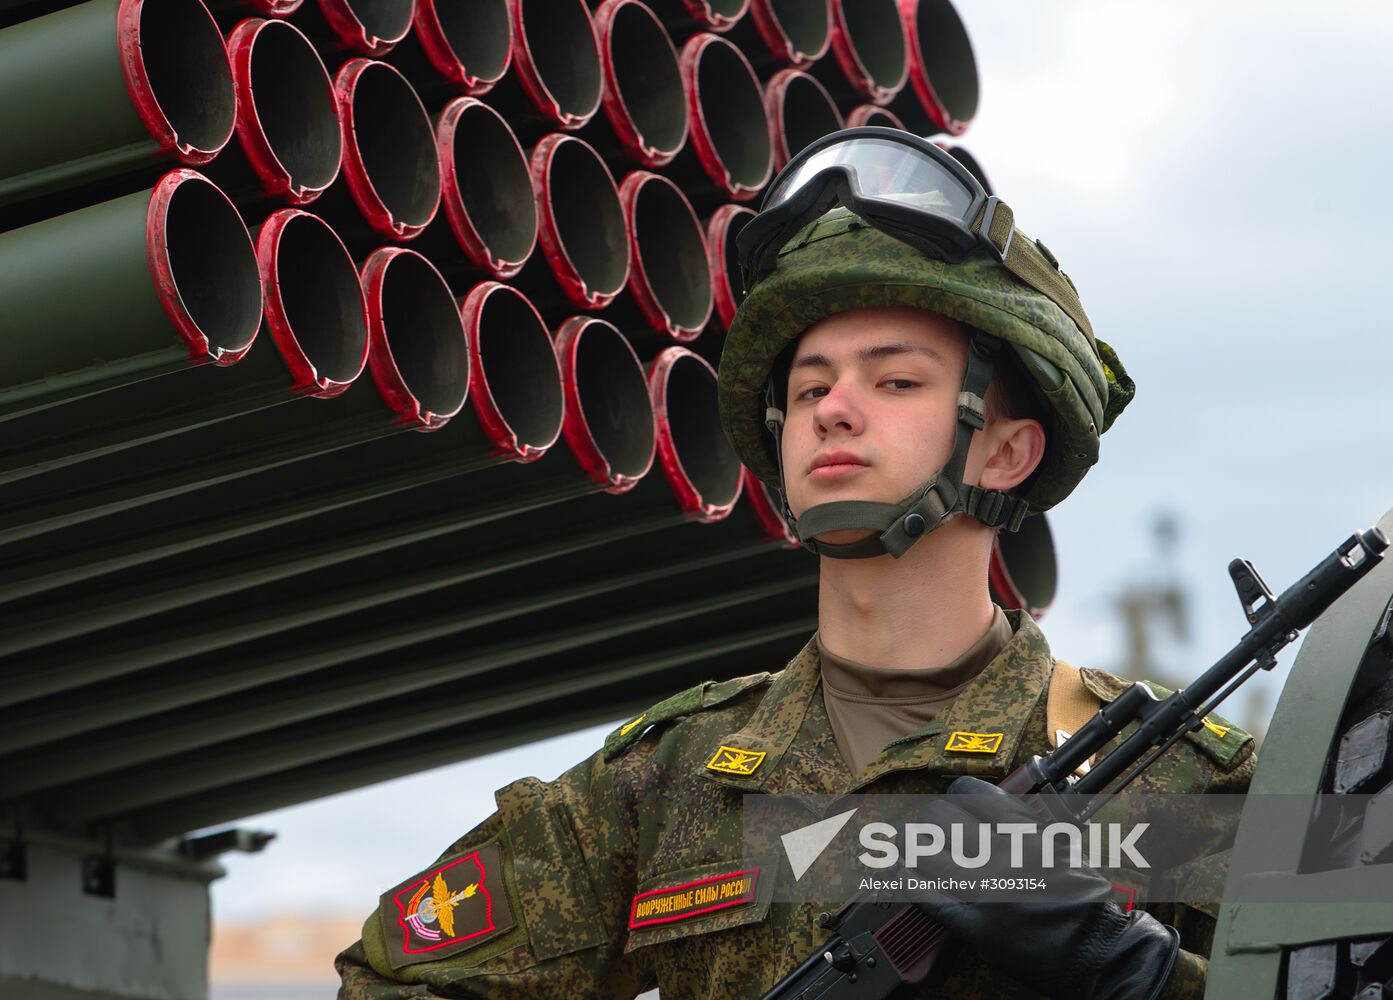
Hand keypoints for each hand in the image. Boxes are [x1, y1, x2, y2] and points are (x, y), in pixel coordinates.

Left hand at [912, 776, 1177, 999]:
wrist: (1100, 951)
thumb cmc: (1086, 900)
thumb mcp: (1061, 845)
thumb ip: (1022, 826)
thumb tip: (987, 812)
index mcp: (1024, 829)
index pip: (968, 792)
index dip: (954, 797)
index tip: (953, 805)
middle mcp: (1000, 853)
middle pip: (939, 817)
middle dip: (931, 821)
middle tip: (930, 830)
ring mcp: (985, 888)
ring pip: (925, 852)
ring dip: (915, 849)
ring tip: (914, 851)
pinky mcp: (975, 925)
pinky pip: (926, 896)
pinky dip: (912, 884)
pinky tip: (910, 879)